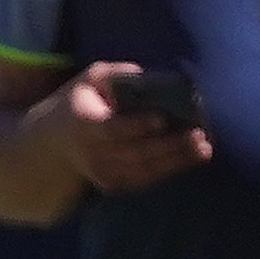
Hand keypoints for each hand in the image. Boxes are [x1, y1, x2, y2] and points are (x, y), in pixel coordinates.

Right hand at [42, 60, 209, 194]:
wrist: (55, 145)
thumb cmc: (81, 103)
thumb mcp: (89, 80)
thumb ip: (115, 73)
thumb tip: (144, 75)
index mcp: (85, 124)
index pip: (112, 128)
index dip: (137, 125)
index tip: (162, 119)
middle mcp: (93, 153)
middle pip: (135, 152)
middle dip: (169, 145)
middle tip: (199, 135)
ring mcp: (103, 173)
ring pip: (144, 170)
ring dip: (176, 161)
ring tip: (204, 148)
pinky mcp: (114, 184)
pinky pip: (145, 179)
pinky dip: (170, 169)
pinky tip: (192, 158)